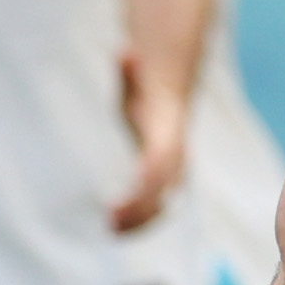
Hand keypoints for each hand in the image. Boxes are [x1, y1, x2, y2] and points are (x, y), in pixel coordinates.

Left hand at [107, 52, 188, 231]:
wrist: (166, 101)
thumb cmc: (145, 90)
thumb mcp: (133, 77)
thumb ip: (128, 70)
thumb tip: (125, 52)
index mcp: (167, 135)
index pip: (159, 166)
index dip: (143, 186)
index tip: (122, 201)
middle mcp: (175, 158)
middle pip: (161, 193)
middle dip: (138, 211)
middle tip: (109, 223)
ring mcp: (172, 173)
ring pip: (160, 206)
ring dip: (138, 222)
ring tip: (109, 231)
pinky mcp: (162, 183)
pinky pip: (154, 207)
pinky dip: (138, 221)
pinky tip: (115, 229)